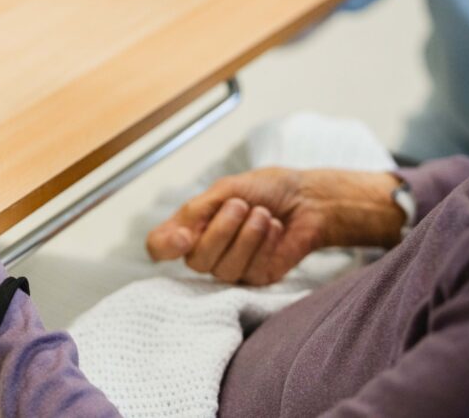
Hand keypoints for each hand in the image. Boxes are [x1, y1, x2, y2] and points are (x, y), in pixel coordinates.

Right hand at [146, 167, 404, 284]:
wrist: (309, 198)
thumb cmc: (266, 189)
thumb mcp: (225, 189)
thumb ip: (196, 211)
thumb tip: (175, 237)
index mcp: (191, 225)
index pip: (159, 246)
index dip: (165, 247)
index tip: (185, 236)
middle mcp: (206, 250)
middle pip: (196, 260)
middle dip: (221, 231)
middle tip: (242, 205)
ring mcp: (231, 267)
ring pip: (224, 269)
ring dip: (247, 237)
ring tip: (263, 214)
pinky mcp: (257, 278)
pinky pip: (251, 272)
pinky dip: (265, 245)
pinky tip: (275, 229)